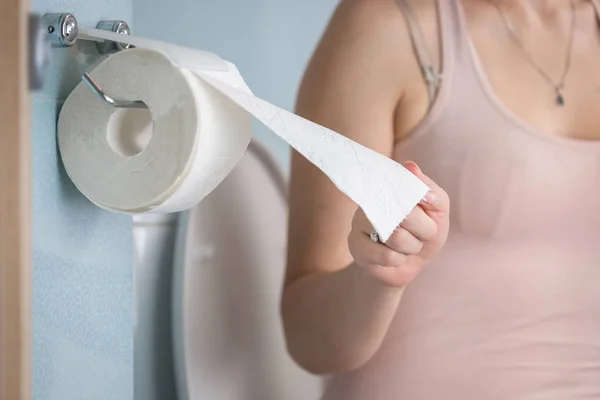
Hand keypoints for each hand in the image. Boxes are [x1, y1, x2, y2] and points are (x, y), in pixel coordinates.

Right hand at [347, 161, 449, 286]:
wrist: (414, 265)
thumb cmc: (424, 234)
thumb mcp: (437, 212)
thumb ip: (432, 191)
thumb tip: (412, 169)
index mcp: (389, 188)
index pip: (404, 185)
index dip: (423, 202)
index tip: (429, 208)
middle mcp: (370, 201)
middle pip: (404, 214)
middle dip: (424, 230)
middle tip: (422, 234)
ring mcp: (359, 225)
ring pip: (396, 237)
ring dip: (412, 247)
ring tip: (408, 246)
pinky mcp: (357, 248)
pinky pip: (387, 255)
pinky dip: (400, 259)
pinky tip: (395, 256)